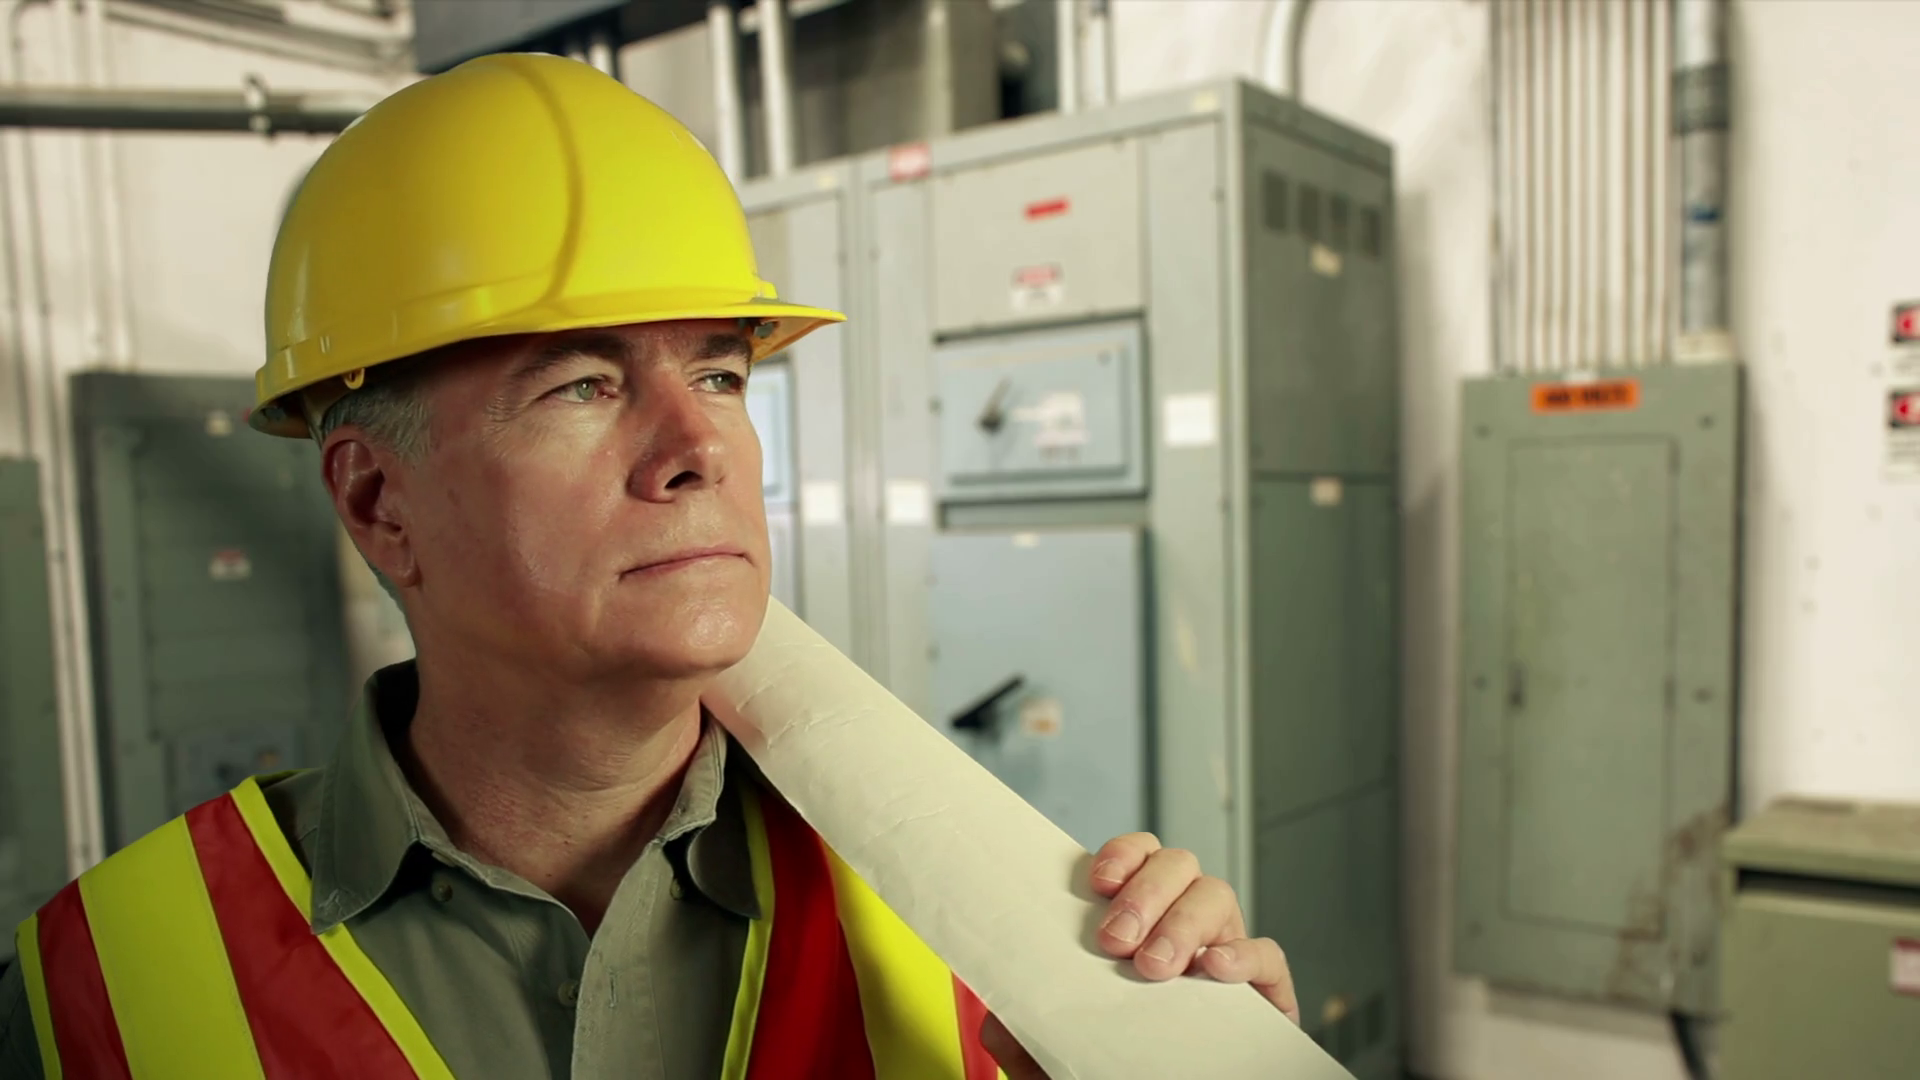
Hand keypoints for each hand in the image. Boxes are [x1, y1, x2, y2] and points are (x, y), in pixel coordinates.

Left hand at [979, 833, 1299, 1077]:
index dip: (1121, 855)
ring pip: (1217, 894)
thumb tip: (999, 1022)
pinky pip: (1267, 954)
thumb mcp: (1059, 1053)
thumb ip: (1028, 1035)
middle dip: (1146, 892)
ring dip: (1184, 920)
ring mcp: (1224, 951)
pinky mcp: (1264, 990)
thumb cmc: (1116, 1064)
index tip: (1098, 879)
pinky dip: (1244, 954)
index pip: (1134, 860)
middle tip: (1117, 939)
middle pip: (1177, 865)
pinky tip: (1214, 969)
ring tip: (1156, 965)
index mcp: (1138, 922)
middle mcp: (1182, 924)